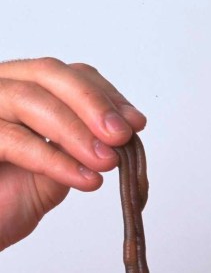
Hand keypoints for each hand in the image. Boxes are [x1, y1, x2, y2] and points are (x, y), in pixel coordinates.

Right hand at [0, 58, 145, 250]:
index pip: (66, 73)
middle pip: (47, 74)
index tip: (134, 123)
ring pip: (28, 100)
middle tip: (121, 136)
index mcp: (19, 88)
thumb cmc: (6, 198)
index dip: (104, 94)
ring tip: (106, 162)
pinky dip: (55, 159)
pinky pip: (12, 139)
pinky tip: (83, 178)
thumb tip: (126, 130)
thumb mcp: (58, 169)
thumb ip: (84, 145)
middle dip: (93, 104)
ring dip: (77, 132)